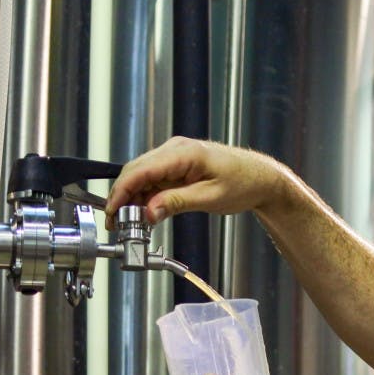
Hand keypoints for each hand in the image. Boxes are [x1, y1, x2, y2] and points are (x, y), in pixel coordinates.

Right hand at [104, 137, 295, 228]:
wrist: (261, 179)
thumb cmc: (244, 183)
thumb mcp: (210, 198)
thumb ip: (177, 203)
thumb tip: (148, 212)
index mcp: (183, 153)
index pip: (140, 170)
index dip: (121, 191)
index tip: (112, 212)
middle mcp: (175, 150)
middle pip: (135, 172)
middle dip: (122, 197)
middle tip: (117, 223)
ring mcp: (175, 157)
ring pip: (142, 177)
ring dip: (133, 199)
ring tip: (130, 224)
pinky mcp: (177, 167)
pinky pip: (154, 180)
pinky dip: (146, 197)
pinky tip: (145, 214)